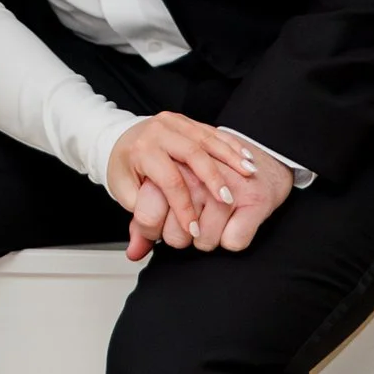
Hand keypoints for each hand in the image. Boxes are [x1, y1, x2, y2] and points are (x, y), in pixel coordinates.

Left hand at [107, 118, 298, 260]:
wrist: (124, 136)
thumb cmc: (127, 167)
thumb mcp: (125, 194)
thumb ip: (137, 222)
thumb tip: (137, 253)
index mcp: (142, 149)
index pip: (169, 181)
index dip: (183, 207)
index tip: (194, 229)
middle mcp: (160, 131)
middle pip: (193, 154)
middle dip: (214, 178)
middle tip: (227, 200)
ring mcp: (177, 123)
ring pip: (209, 140)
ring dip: (231, 159)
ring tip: (248, 175)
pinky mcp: (190, 121)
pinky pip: (216, 133)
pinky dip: (233, 147)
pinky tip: (247, 161)